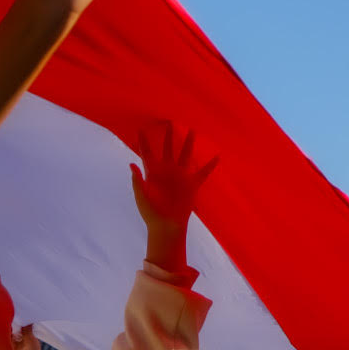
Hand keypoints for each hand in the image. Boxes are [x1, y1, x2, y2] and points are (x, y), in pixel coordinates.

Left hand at [131, 123, 218, 252]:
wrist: (166, 227)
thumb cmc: (150, 214)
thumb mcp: (141, 197)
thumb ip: (137, 181)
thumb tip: (131, 164)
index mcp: (153, 173)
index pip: (147, 153)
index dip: (143, 142)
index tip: (140, 129)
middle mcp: (167, 171)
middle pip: (168, 149)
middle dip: (169, 136)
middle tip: (169, 122)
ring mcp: (180, 177)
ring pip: (185, 155)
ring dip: (189, 143)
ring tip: (193, 130)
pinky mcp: (191, 185)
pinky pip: (203, 172)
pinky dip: (210, 165)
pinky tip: (217, 156)